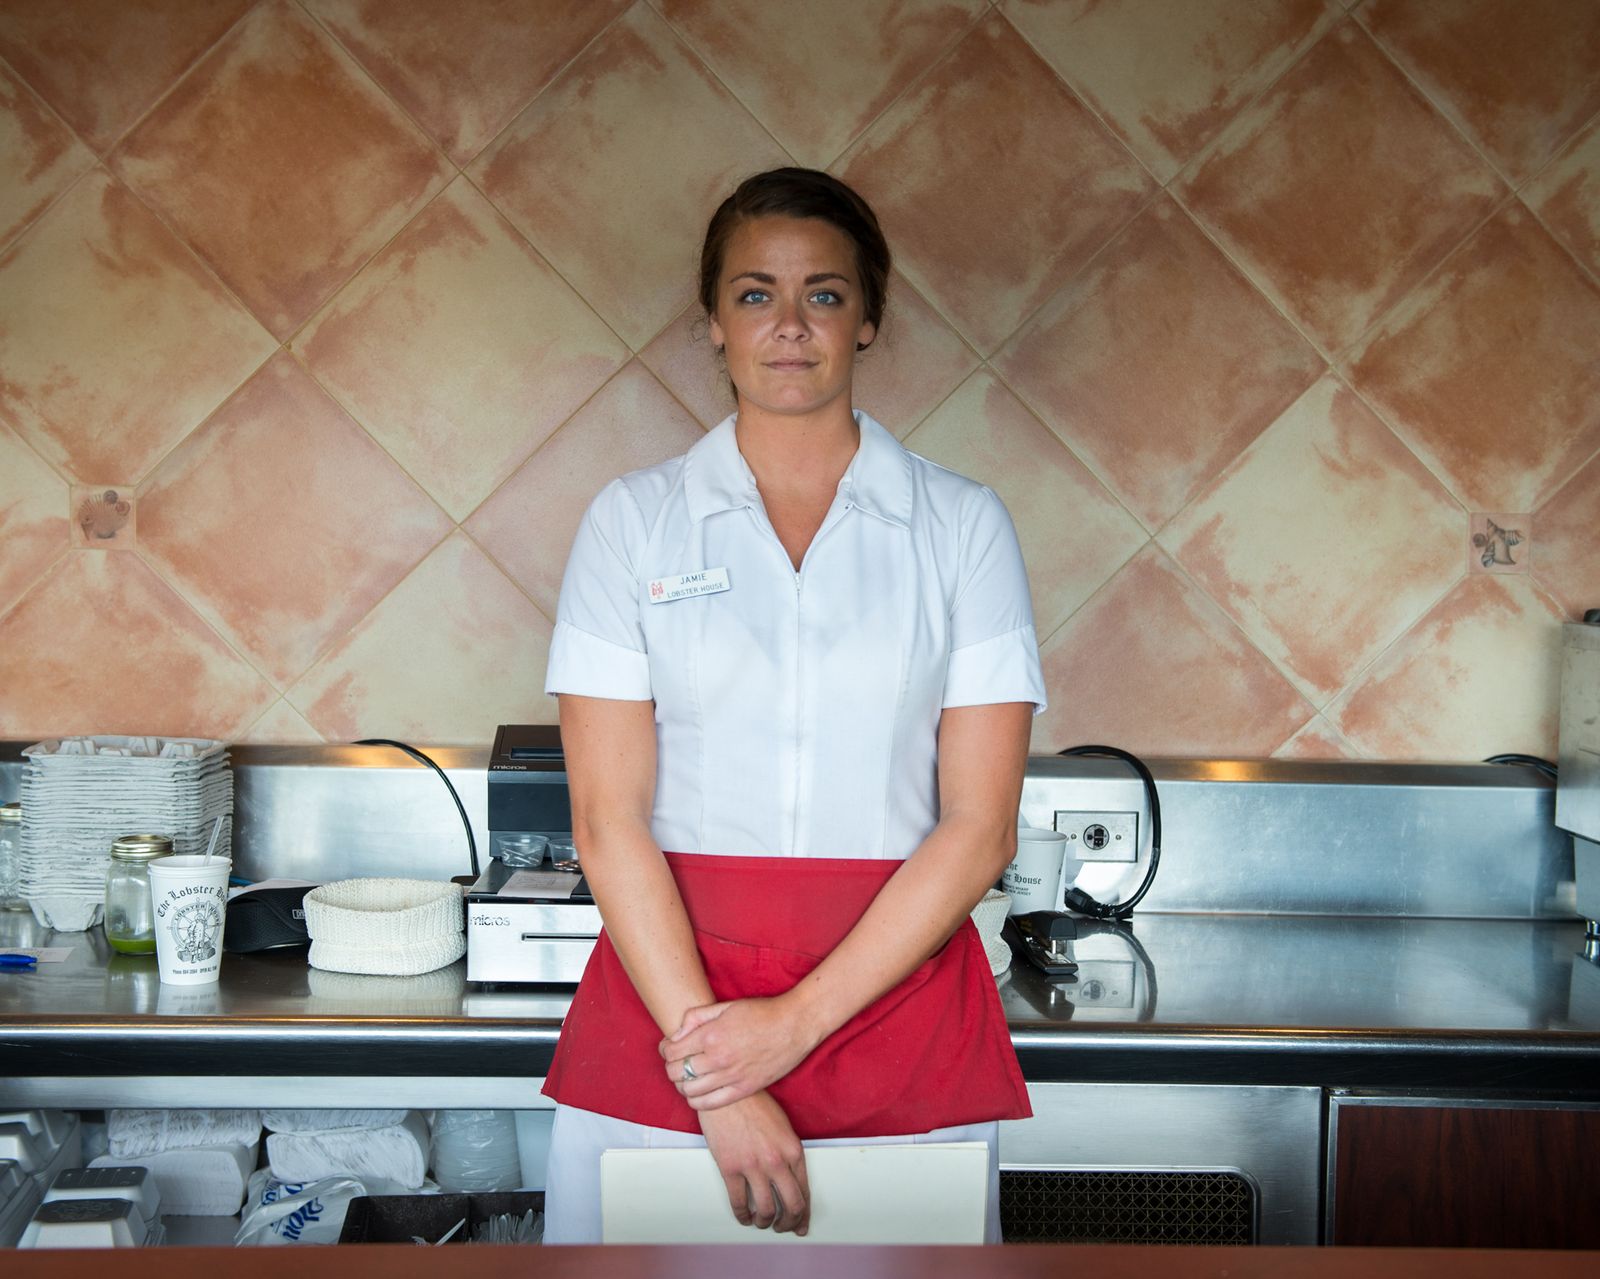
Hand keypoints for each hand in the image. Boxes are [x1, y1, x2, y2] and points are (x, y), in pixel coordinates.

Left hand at [661, 996, 821, 1110]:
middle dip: (671, 1066)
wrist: (794, 1025)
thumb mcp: (726, 1006)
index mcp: (711, 1035)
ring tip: (688, 1076)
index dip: (665, 1050)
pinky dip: (697, 1101)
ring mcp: (731, 1076)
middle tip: (677, 1062)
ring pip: (689, 1091)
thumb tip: (676, 1034)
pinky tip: (698, 1092)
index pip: (672, 1051)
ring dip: (682, 1085)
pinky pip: (709, 1104)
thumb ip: (696, 1017)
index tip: (669, 1048)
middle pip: (676, 1072)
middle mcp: (718, 1058)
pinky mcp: (744, 1089)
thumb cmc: (763, 1013)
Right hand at [698, 1090, 809, 1234]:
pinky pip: (739, 1203)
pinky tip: (744, 1217)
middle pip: (791, 1206)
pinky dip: (743, 1216)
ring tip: (762, 1222)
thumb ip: (789, 1152)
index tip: (801, 1224)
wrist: (726, 1093)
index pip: (804, 1191)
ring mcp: (753, 1166)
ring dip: (766, 1222)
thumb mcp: (782, 1126)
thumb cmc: (754, 1104)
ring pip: (766, 1210)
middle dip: (789, 1223)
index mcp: (793, 1149)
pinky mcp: (730, 1169)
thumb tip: (790, 1180)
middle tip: (784, 1228)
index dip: (804, 1214)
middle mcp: (777, 1161)